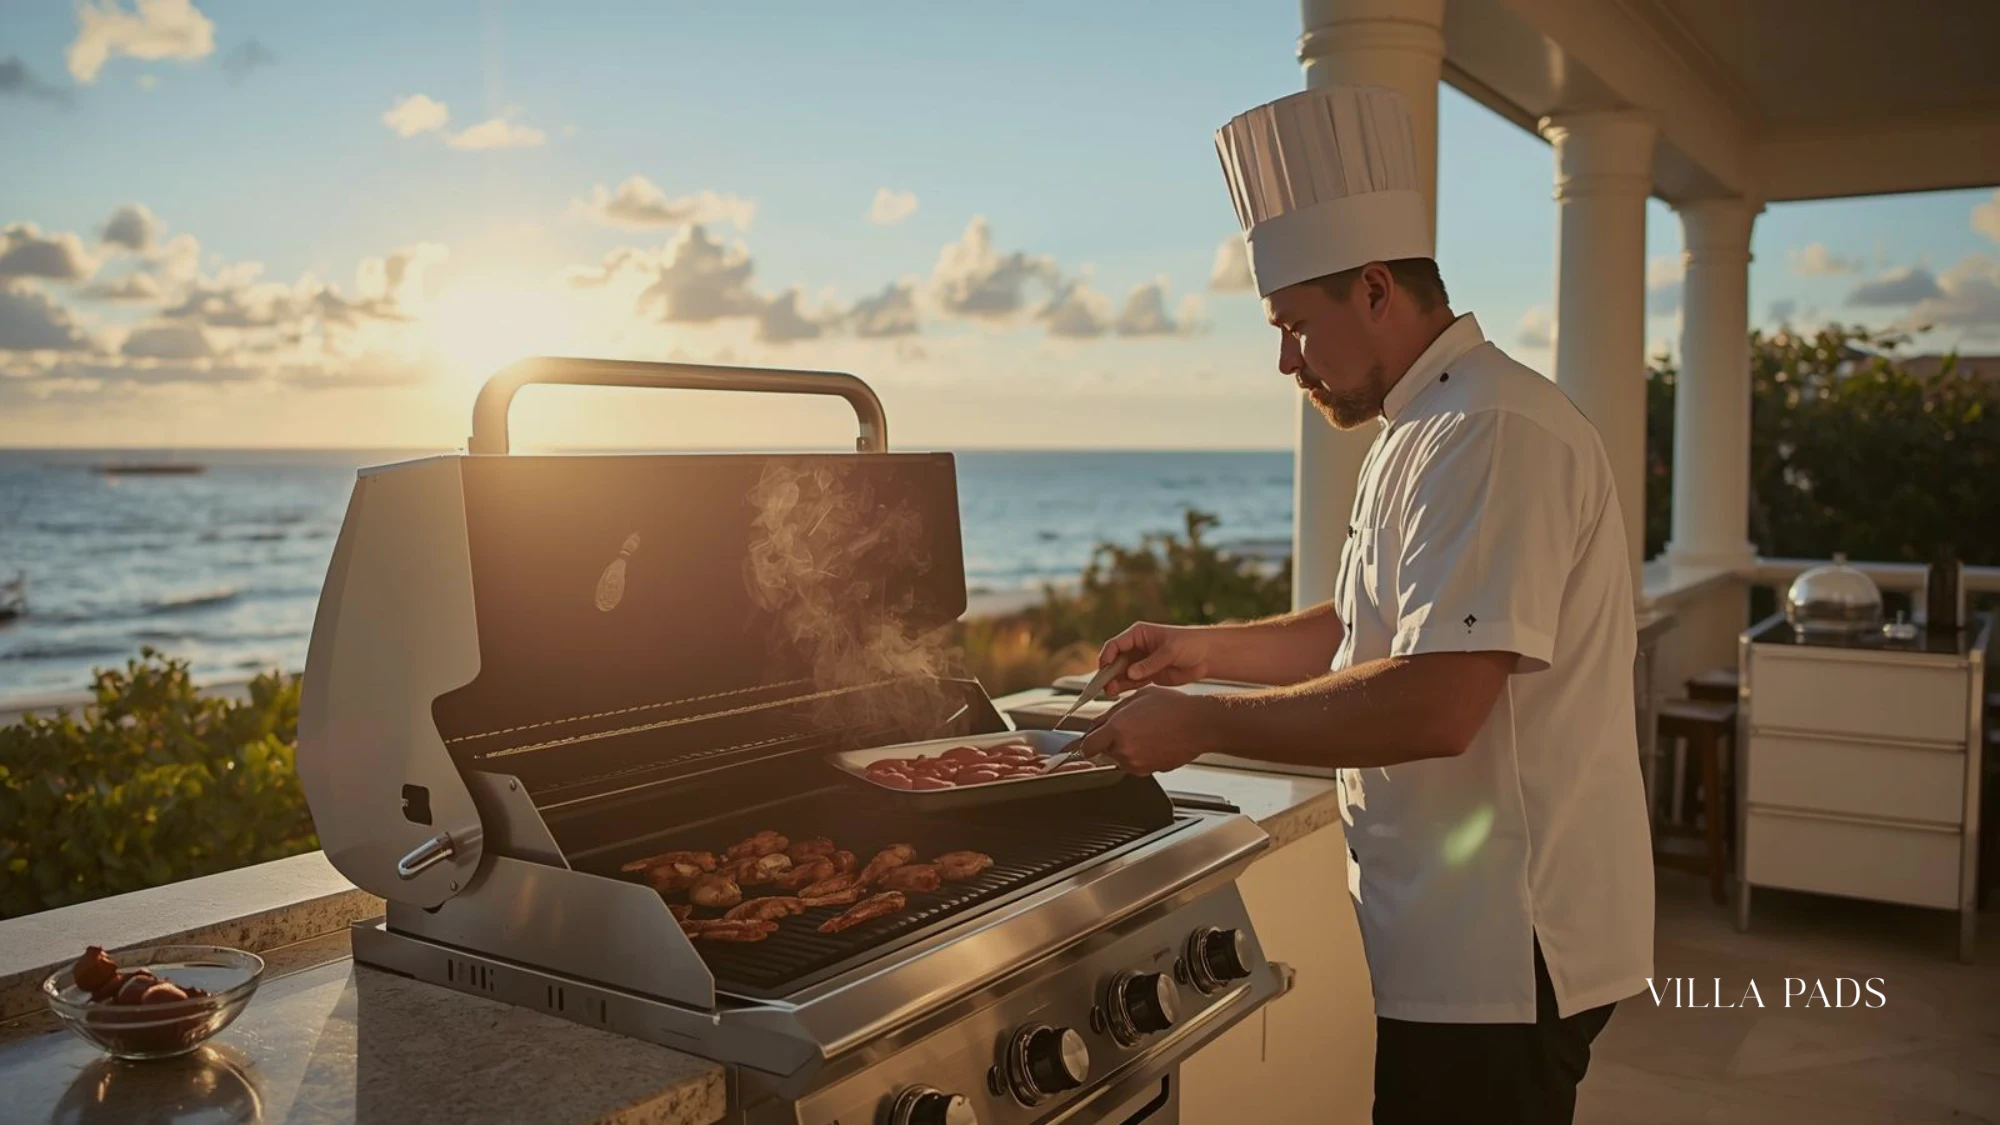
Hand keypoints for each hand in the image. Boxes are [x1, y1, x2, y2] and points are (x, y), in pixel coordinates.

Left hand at [1072, 686, 1222, 776]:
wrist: (1198, 724)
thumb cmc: (1171, 707)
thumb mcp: (1136, 698)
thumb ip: (1112, 712)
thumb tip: (1099, 723)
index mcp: (1117, 730)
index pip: (1087, 746)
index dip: (1086, 742)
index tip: (1086, 740)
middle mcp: (1124, 750)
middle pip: (1104, 751)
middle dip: (1109, 740)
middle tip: (1127, 726)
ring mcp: (1138, 763)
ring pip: (1120, 758)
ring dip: (1125, 748)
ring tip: (1145, 731)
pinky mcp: (1150, 770)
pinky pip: (1136, 764)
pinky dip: (1140, 755)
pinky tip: (1153, 740)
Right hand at [1097, 621, 1216, 696]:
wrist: (1206, 656)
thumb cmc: (1189, 644)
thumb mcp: (1170, 651)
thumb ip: (1150, 663)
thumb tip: (1130, 673)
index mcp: (1138, 634)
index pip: (1116, 644)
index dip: (1107, 656)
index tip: (1105, 667)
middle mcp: (1136, 648)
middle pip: (1115, 660)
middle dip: (1108, 673)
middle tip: (1103, 685)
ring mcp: (1141, 663)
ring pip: (1121, 673)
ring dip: (1114, 682)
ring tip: (1110, 692)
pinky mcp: (1148, 676)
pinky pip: (1131, 682)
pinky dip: (1124, 688)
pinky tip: (1117, 693)